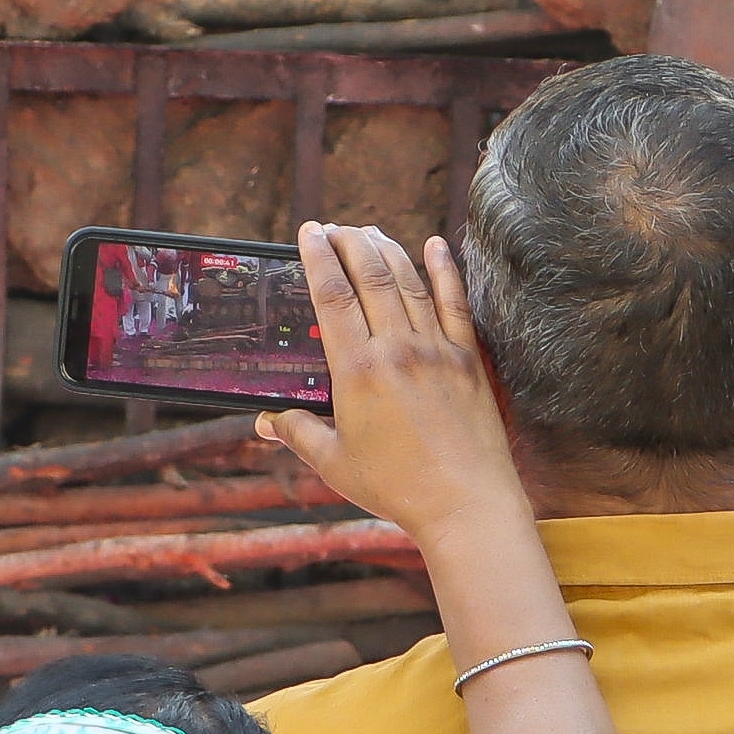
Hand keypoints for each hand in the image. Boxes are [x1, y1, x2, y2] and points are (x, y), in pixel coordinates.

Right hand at [259, 224, 537, 553]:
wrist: (465, 506)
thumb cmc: (397, 488)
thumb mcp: (335, 463)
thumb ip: (298, 433)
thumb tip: (265, 422)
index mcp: (358, 371)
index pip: (332, 297)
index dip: (318, 257)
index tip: (309, 232)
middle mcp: (397, 350)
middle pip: (370, 276)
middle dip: (350, 243)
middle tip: (335, 227)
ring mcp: (436, 350)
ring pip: (409, 282)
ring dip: (387, 249)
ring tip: (369, 231)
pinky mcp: (468, 359)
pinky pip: (455, 302)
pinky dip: (444, 269)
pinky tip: (435, 245)